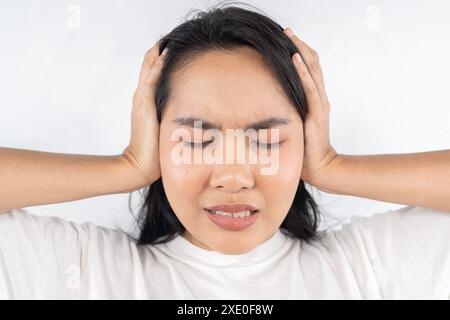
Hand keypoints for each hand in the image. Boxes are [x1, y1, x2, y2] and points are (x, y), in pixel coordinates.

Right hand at [122, 43, 167, 183]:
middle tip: (172, 38)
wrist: (140, 164)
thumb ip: (170, 117)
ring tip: (168, 39)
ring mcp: (141, 99)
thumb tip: (189, 112)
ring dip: (158, 53)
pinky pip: (151, 79)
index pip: (152, 74)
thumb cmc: (154, 150)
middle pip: (148, 67)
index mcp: (146, 101)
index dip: (161, 61)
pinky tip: (166, 53)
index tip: (174, 49)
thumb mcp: (163, 128)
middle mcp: (141, 97)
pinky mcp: (143, 104)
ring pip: (148, 68)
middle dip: (159, 52)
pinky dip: (157, 65)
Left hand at [284, 28, 338, 187]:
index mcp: (315, 99)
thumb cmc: (305, 149)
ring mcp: (320, 104)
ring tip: (290, 35)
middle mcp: (320, 97)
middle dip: (299, 44)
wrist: (320, 167)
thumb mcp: (296, 125)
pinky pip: (310, 87)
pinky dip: (303, 71)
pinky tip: (295, 57)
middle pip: (313, 62)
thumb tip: (268, 104)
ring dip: (301, 50)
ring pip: (313, 70)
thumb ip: (289, 111)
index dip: (299, 51)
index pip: (309, 68)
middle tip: (286, 30)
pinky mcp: (317, 113)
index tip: (285, 38)